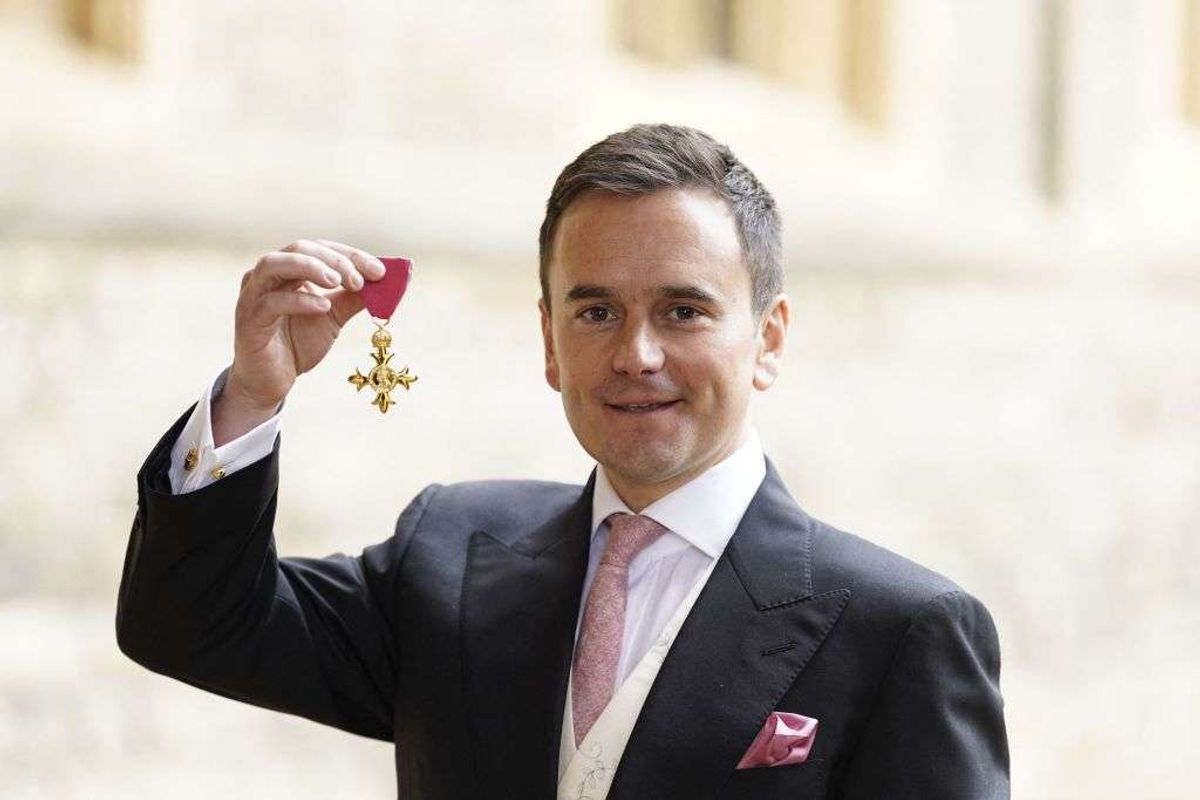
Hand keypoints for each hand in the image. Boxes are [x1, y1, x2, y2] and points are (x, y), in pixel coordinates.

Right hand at [224, 239, 385, 410]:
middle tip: (360, 280)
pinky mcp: (249, 320)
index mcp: (288, 270)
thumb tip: (386, 282)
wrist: (271, 381)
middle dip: (334, 260)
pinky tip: (323, 307)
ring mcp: (253, 296)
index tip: (380, 271)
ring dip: (310, 268)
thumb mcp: (333, 317)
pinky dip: (300, 300)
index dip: (350, 255)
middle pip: (298, 248)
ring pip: (274, 264)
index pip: (319, 248)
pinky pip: (271, 302)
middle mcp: (267, 276)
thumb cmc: (298, 343)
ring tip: (338, 282)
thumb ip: (353, 298)